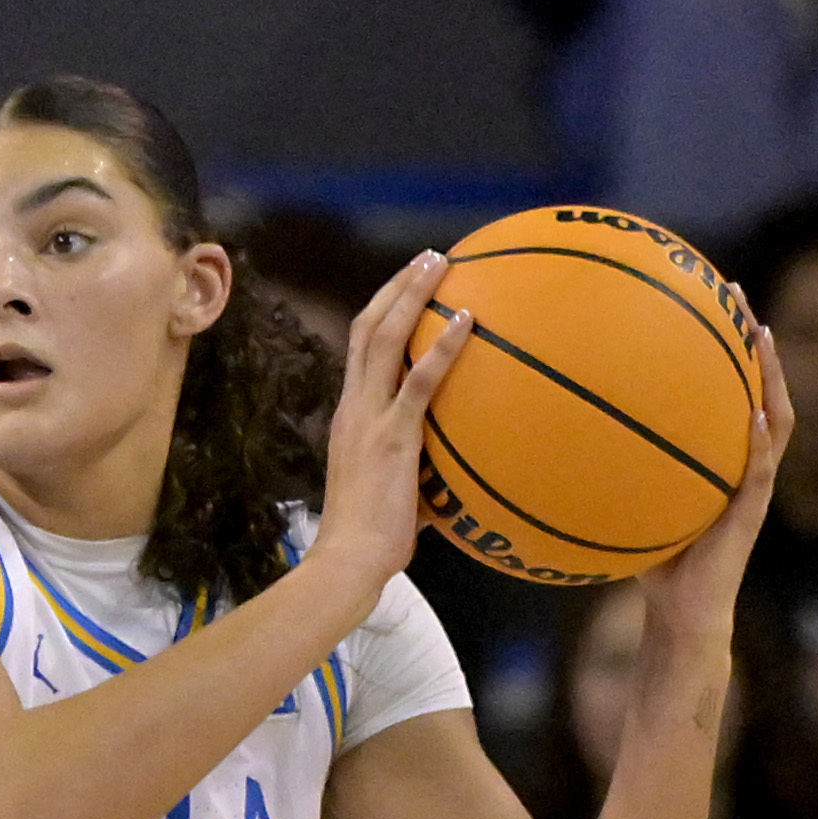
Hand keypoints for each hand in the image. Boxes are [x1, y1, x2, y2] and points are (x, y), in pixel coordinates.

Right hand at [306, 251, 465, 606]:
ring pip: (386, 339)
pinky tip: (468, 320)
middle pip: (369, 327)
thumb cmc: (372, 539)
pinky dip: (443, 347)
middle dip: (398, 287)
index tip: (409, 286)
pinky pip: (420, 381)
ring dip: (414, 295)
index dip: (383, 311)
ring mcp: (371, 418)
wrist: (349, 560)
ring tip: (443, 264)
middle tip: (430, 258)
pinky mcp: (394, 437)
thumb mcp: (393, 489)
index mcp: (351, 415)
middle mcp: (355, 406)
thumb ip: (418, 466)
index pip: (361, 349)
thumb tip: (457, 465)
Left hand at [633, 324, 790, 660]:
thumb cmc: (652, 562)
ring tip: (762, 333)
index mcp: (721, 457)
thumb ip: (604, 471)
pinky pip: (761, 470)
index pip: (729, 388)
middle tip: (736, 291)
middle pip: (761, 385)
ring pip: (776, 417)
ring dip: (771, 374)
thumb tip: (547, 436)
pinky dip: (760, 439)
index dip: (725, 344)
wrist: (682, 613)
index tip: (708, 299)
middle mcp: (745, 463)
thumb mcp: (625, 505)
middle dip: (753, 338)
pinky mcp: (753, 514)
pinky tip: (756, 410)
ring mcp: (755, 486)